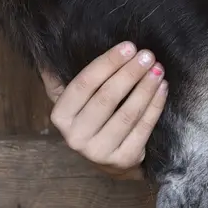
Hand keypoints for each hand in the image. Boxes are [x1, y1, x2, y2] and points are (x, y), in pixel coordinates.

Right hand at [40, 42, 167, 180]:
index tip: (128, 47)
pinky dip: (155, 106)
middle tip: (147, 55)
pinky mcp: (123, 159)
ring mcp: (100, 152)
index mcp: (60, 116)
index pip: (84, 84)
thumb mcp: (72, 100)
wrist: (107, 157)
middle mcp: (76, 137)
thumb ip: (60, 78)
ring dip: (146, 88)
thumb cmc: (90, 118)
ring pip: (128, 114)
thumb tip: (45, 53)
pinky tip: (162, 88)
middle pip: (107, 98)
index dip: (108, 64)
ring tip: (157, 69)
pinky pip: (143, 128)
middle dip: (130, 73)